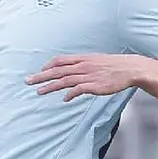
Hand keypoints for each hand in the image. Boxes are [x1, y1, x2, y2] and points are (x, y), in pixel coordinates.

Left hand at [26, 53, 142, 101]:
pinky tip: (64, 99)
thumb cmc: (113, 66)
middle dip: (41, 76)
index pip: (60, 61)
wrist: (129, 68)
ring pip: (64, 81)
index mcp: (82, 59)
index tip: (39, 71)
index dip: (48, 66)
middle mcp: (82, 66)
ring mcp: (87, 76)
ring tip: (39, 92)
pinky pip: (78, 90)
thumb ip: (83, 66)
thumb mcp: (96, 61)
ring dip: (50, 86)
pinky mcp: (94, 86)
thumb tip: (75, 76)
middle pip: (57, 71)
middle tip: (27, 81)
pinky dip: (70, 94)